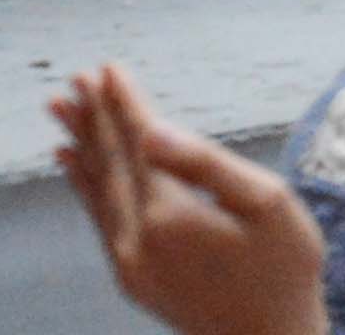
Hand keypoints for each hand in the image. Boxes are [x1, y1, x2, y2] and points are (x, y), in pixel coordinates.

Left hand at [52, 65, 328, 334]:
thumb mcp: (267, 205)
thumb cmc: (284, 269)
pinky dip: (84, 185)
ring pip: (95, 190)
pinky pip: (98, 217)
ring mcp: (129, 261)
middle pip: (107, 164)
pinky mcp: (132, 277)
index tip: (107, 67)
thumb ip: (207, 163)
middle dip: (93, 118)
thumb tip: (154, 131)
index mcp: (168, 214)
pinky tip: (74, 166)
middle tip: (73, 79)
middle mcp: (135, 238)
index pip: (137, 144)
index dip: (123, 104)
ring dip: (80, 146)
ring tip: (60, 111)